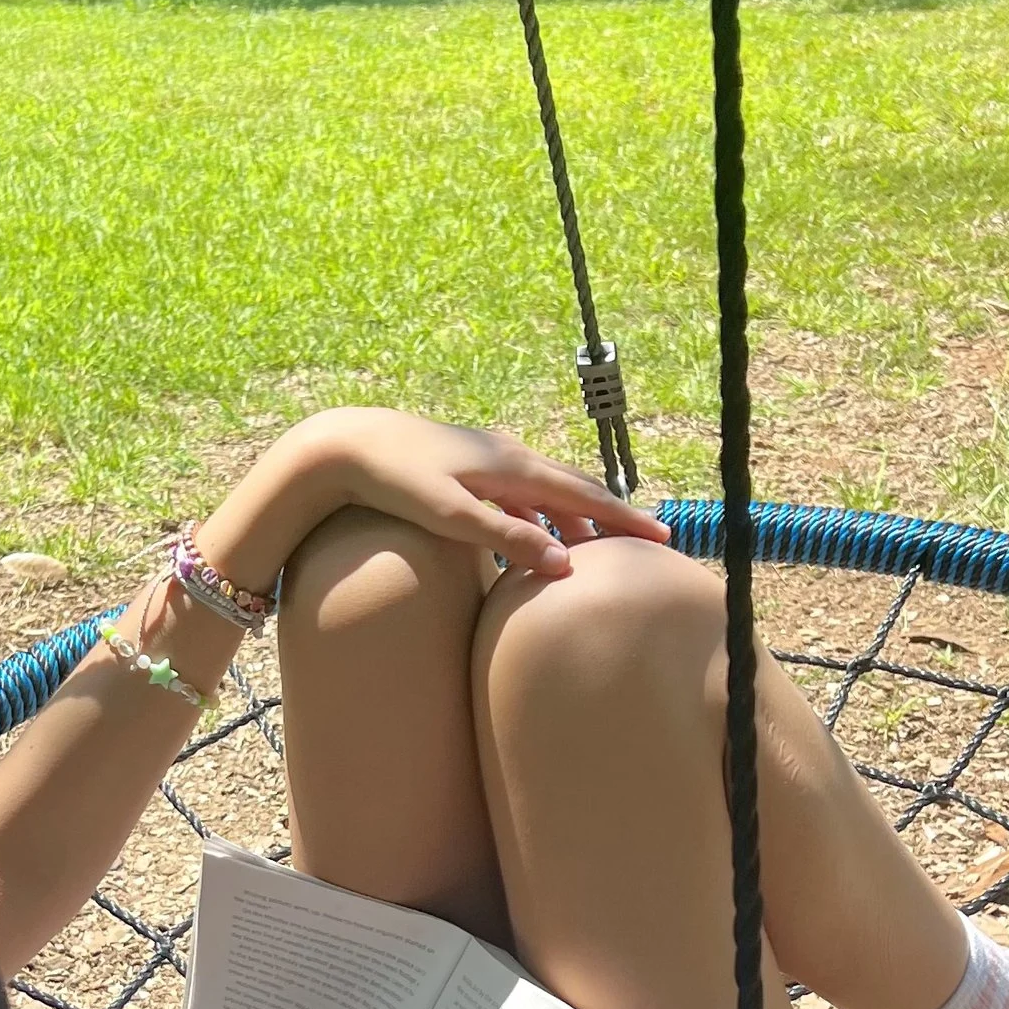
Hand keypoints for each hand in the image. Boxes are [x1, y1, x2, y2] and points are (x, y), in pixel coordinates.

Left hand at [297, 407, 668, 580]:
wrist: (346, 445)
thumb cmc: (395, 482)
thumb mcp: (452, 516)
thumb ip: (507, 539)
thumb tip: (564, 564)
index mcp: (513, 466)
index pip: (583, 495)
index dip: (623, 518)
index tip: (662, 537)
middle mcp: (508, 454)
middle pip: (571, 488)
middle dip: (608, 516)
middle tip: (643, 541)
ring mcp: (487, 456)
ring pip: (543, 491)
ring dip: (570, 518)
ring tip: (591, 547)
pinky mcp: (465, 465)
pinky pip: (516, 493)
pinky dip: (535, 514)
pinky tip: (531, 534)